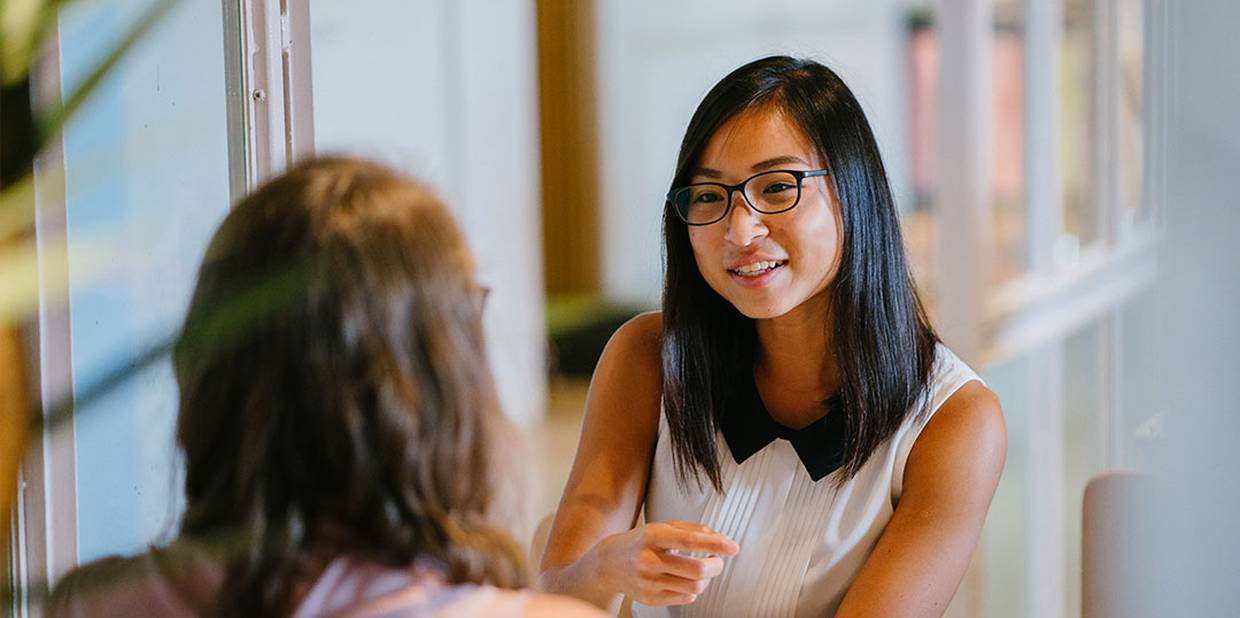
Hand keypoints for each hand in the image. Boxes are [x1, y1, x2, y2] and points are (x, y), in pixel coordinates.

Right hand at [594, 520, 738, 605]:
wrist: (609, 564)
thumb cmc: (642, 543)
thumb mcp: (663, 528)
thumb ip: (692, 530)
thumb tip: (720, 538)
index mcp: (653, 536)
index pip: (690, 541)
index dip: (716, 545)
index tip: (733, 547)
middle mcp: (649, 560)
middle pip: (697, 570)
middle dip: (716, 566)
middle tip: (717, 562)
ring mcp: (649, 582)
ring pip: (695, 587)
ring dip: (706, 579)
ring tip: (701, 571)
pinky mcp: (650, 599)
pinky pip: (685, 598)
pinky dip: (693, 590)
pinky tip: (685, 581)